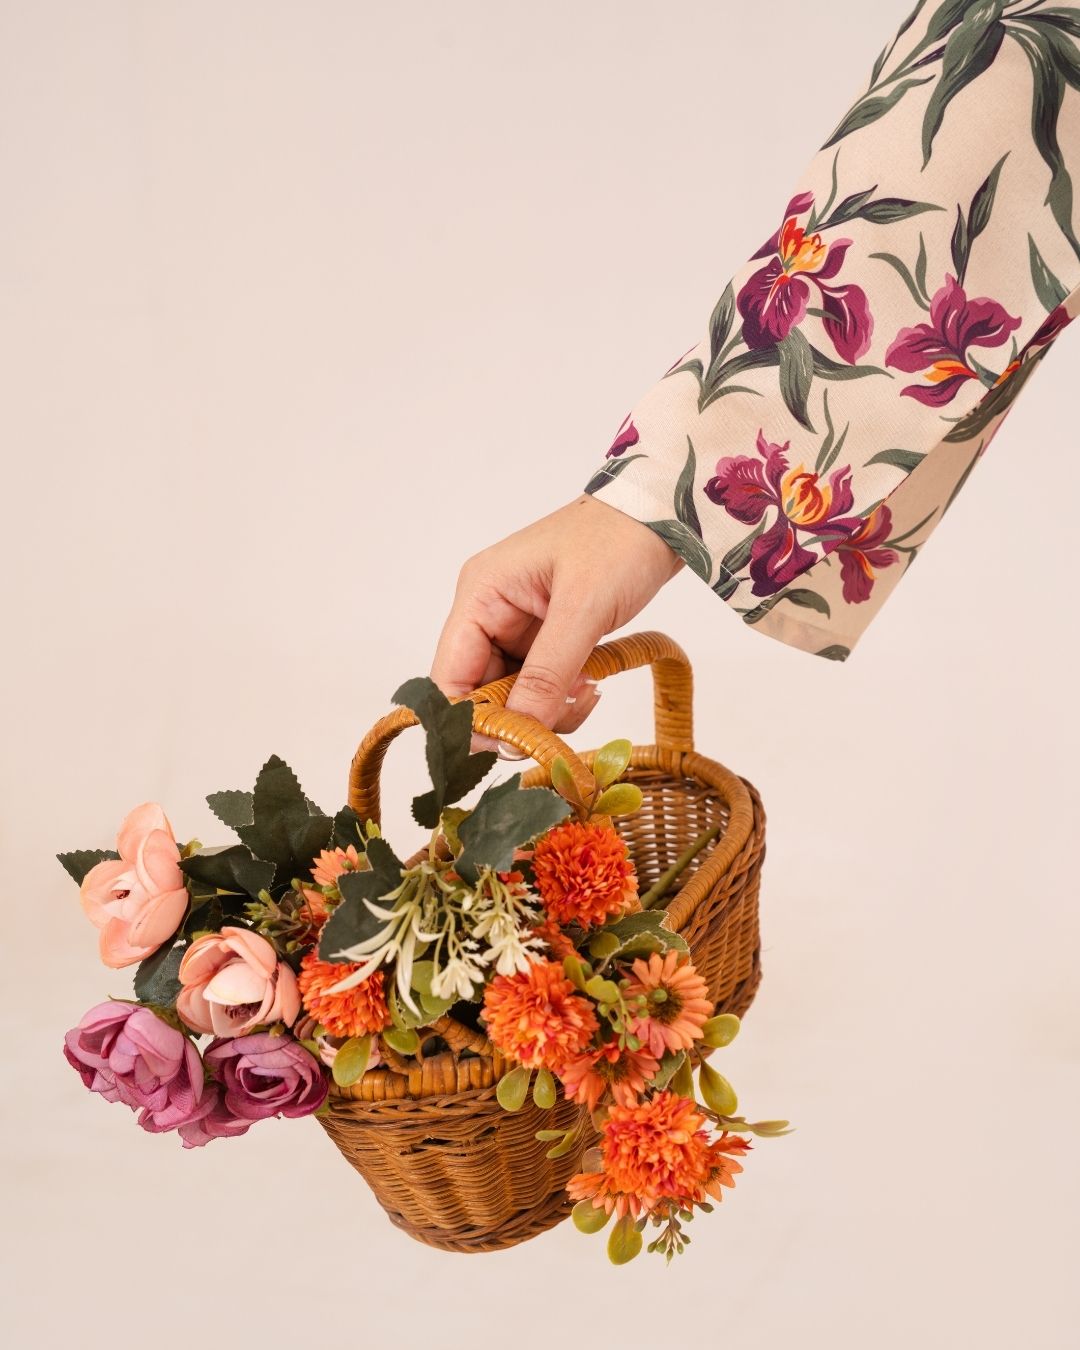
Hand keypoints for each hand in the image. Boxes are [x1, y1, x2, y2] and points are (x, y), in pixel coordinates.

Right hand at [430, 493, 683, 750]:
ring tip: (589, 691)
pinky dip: (563, 695)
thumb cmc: (618, 542)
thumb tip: (516, 734)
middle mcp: (489, 611)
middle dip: (520, 715)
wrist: (662, 516)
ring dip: (547, 709)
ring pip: (514, 694)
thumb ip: (547, 674)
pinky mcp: (545, 635)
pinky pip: (540, 683)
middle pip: (480, 692)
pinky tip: (592, 683)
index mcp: (481, 595)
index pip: (449, 677)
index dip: (471, 719)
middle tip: (567, 713)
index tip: (512, 744)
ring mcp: (517, 625)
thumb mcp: (583, 609)